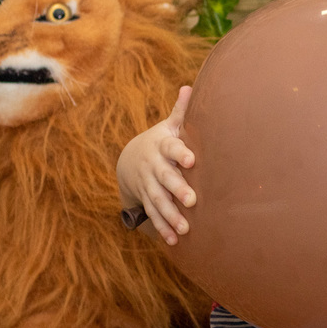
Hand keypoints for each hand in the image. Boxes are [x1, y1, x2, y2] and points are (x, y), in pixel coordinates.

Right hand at [116, 86, 195, 245]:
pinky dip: (163, 227)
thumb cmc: (163, 140)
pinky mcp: (146, 200)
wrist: (133, 159)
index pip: (171, 148)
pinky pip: (153, 215)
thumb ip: (182, 111)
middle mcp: (153, 167)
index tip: (192, 159)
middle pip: (164, 178)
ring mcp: (148, 185)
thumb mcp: (170, 126)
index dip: (181, 153)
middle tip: (193, 200)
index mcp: (162, 146)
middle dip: (177, 189)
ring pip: (158, 201)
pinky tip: (174, 241)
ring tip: (185, 229)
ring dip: (170, 215)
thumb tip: (191, 87)